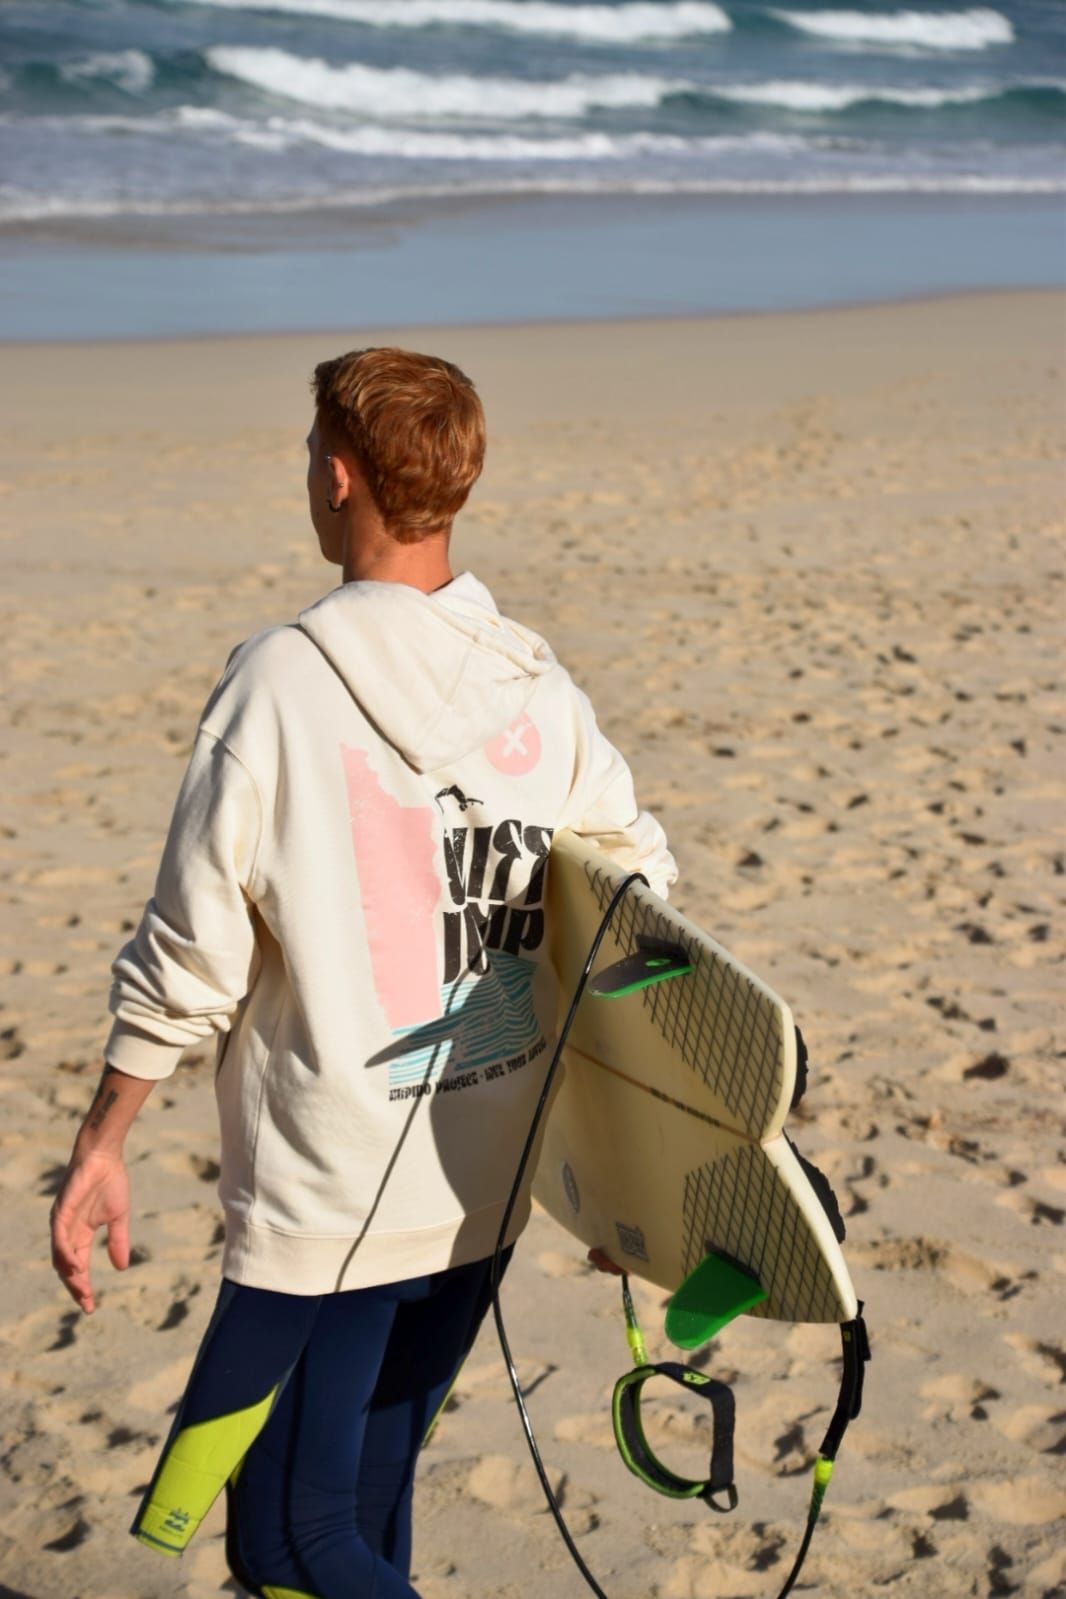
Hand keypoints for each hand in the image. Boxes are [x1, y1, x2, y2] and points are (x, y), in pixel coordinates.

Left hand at [50, 1149, 130, 1313]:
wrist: (104, 1156)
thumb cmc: (111, 1182)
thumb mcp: (118, 1217)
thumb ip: (118, 1242)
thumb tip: (121, 1268)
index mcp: (81, 1233)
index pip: (79, 1266)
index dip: (84, 1287)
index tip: (91, 1306)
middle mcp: (67, 1232)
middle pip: (67, 1267)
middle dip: (76, 1287)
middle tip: (87, 1304)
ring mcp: (62, 1222)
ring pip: (60, 1257)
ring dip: (70, 1275)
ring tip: (82, 1291)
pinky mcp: (60, 1212)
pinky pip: (58, 1238)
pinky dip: (64, 1254)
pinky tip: (74, 1266)